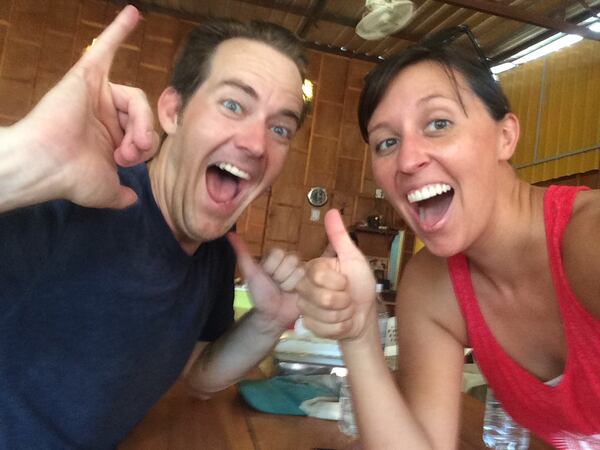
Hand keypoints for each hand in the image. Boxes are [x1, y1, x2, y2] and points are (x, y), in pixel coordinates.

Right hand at [17, 5, 157, 208]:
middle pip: (143, 114)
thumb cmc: (71, 178)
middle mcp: (103, 113)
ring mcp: (94, 93)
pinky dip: (119, 30)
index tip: (129, 162)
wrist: (45, 167)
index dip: (144, 148)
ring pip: (135, 98)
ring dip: (139, 120)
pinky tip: (136, 14)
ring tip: (131, 140)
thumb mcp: (107, 191)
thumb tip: (132, 199)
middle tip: (132, 152)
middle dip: (144, 136)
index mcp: (109, 135)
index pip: (143, 132)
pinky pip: (104, 48)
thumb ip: (121, 195)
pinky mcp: (85, 77)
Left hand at [227, 233, 302, 331]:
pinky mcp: (312, 282)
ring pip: (299, 270)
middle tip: (276, 285)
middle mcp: (290, 261)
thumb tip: (229, 234)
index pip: (278, 253)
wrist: (272, 315)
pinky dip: (299, 289)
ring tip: (285, 291)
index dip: (271, 267)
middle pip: (290, 260)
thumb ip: (242, 253)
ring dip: (289, 285)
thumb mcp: (250, 273)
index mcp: (276, 256)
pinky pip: (309, 279)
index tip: (267, 276)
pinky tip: (295, 294)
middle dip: (280, 276)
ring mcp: (302, 271)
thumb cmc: (261, 294)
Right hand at [296, 209, 375, 339]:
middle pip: (322, 298)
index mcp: (314, 269)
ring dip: (343, 315)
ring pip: (324, 315)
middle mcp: (305, 287)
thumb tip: (332, 211)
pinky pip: (324, 329)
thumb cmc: (360, 285)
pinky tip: (342, 322)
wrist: (364, 315)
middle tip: (348, 298)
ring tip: (345, 310)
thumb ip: (339, 237)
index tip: (346, 281)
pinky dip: (340, 327)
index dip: (339, 282)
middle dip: (344, 301)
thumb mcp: (353, 259)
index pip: (319, 276)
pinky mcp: (309, 326)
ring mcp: (305, 308)